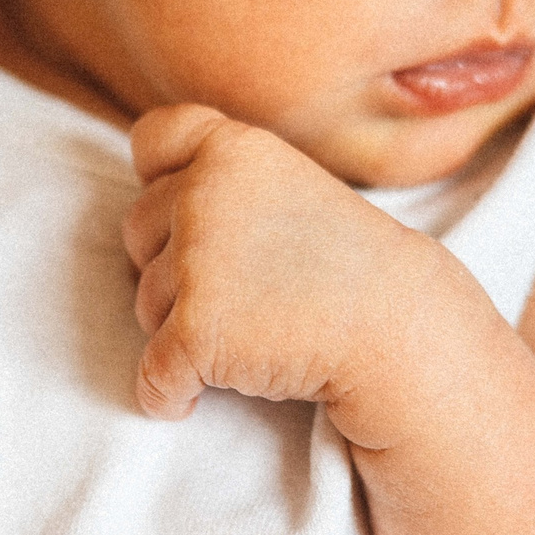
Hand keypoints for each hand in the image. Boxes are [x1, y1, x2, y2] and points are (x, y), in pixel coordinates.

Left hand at [123, 105, 446, 430]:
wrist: (396, 332)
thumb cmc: (342, 266)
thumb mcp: (286, 185)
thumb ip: (223, 178)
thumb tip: (147, 192)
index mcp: (231, 149)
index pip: (153, 139)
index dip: (162, 183)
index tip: (196, 216)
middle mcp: (203, 194)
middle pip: (138, 233)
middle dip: (172, 266)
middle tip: (242, 289)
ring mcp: (196, 262)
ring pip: (145, 306)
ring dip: (182, 327)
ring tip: (251, 330)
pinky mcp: (194, 330)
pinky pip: (152, 375)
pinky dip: (169, 394)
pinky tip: (197, 395)